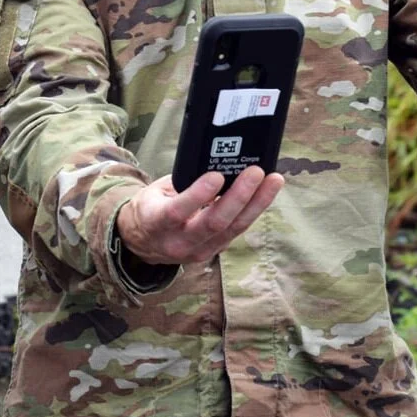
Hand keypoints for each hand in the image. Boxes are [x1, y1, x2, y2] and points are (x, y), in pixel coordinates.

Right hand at [118, 166, 283, 266]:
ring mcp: (199, 250)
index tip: (216, 176)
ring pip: (233, 228)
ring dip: (256, 203)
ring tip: (272, 181)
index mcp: (157, 222)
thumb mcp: (157, 191)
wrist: (144, 242)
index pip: (178, 211)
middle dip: (239, 196)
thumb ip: (183, 183)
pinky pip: (237, 230)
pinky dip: (253, 210)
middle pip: (215, 223)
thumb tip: (216, 165)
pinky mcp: (214, 251)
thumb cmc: (152, 208)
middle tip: (255, 172)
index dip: (199, 195)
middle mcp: (179, 242)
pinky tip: (265, 193)